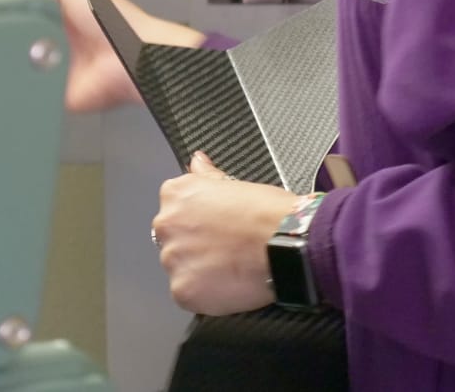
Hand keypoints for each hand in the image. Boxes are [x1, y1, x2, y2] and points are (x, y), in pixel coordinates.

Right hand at [8, 0, 204, 112]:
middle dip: (3, 40)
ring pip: (19, 68)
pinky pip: (31, 94)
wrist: (130, 60)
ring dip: (9, 64)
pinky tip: (12, 80)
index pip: (23, 16)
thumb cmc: (115, 22)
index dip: (6, 15)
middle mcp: (57, 44)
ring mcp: (56, 70)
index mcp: (60, 18)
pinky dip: (21, 89)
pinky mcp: (57, 94)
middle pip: (17, 42)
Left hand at [153, 152, 299, 315]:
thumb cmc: (268, 214)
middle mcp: (166, 224)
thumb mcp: (235, 183)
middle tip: (225, 249)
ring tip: (230, 267)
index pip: (175, 211)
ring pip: (180, 268)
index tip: (216, 228)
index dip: (199, 222)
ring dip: (198, 270)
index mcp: (176, 195)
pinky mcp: (183, 290)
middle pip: (174, 240)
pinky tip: (229, 284)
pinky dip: (205, 294)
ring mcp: (172, 259)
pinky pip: (187, 294)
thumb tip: (197, 161)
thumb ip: (206, 175)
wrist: (288, 244)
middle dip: (194, 246)